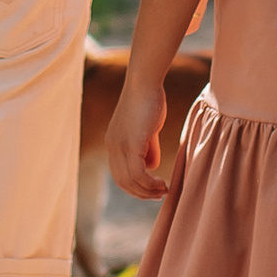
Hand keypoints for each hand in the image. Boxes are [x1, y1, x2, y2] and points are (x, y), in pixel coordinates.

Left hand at [106, 69, 172, 201]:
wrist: (145, 81)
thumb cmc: (149, 99)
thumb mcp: (147, 128)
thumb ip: (148, 147)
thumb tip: (152, 166)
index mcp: (113, 143)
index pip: (119, 175)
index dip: (135, 187)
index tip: (152, 190)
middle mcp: (112, 147)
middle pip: (123, 182)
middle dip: (141, 193)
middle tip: (160, 195)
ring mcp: (120, 146)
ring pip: (131, 180)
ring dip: (148, 190)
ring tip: (164, 190)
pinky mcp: (131, 144)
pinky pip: (139, 173)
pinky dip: (150, 183)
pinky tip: (162, 183)